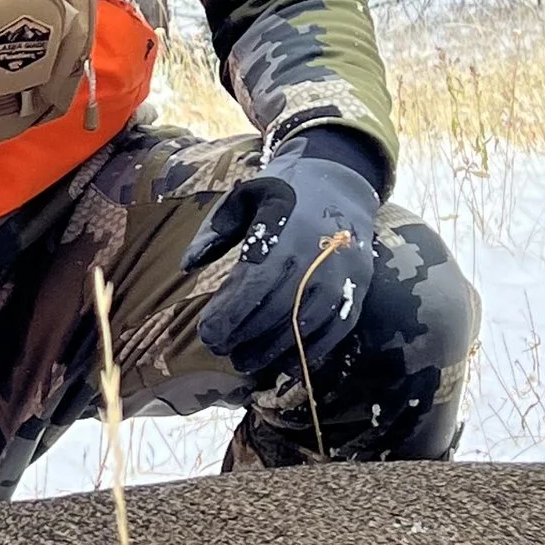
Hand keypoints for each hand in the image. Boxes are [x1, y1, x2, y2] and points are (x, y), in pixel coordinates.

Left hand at [183, 131, 383, 388]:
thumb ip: (215, 229)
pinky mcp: (358, 289)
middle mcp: (317, 257)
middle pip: (276, 309)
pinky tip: (285, 364)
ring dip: (272, 349)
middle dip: (244, 335)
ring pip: (304, 324)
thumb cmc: (285, 190)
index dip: (229, 314)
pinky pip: (334, 331)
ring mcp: (342, 276)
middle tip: (220, 349)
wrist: (342, 180)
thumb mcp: (246, 195)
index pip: (254, 283)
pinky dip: (310, 351)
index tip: (206, 334)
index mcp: (286, 231)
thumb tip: (186, 265)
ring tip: (243, 361)